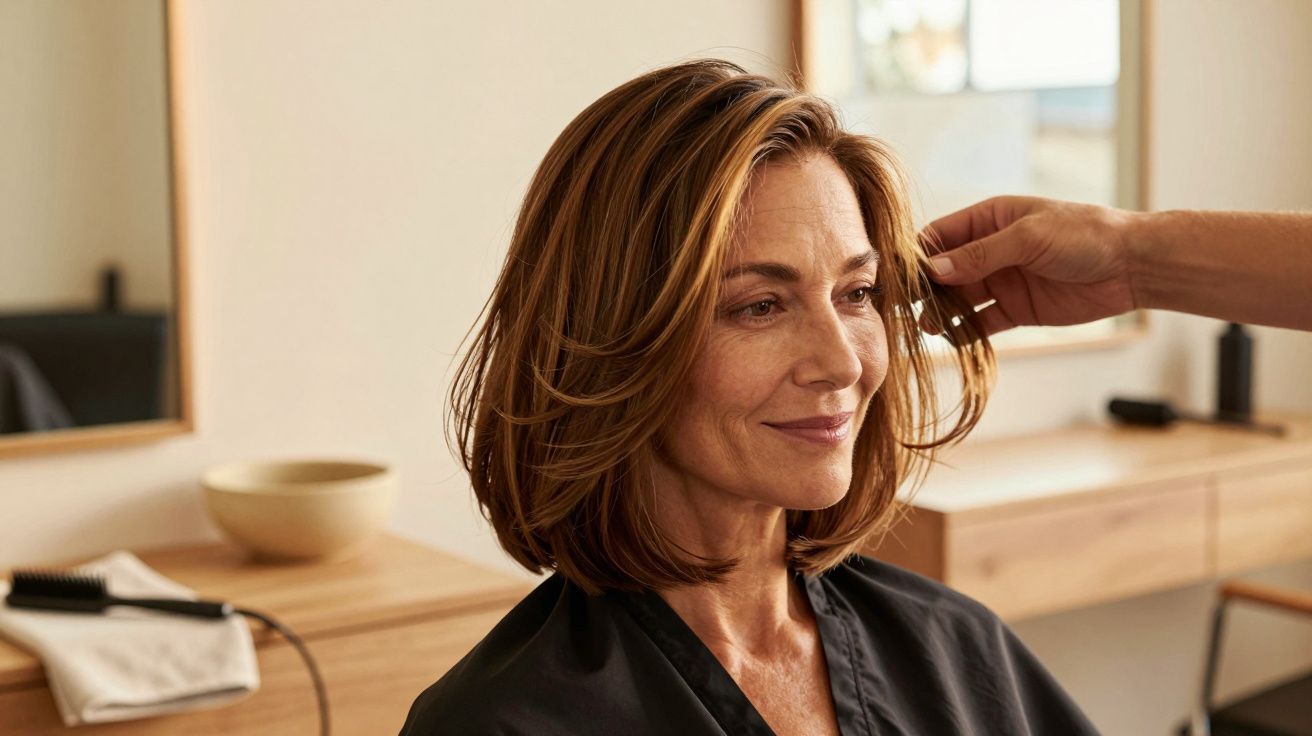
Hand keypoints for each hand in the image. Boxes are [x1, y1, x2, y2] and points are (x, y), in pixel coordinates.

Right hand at [919, 196, 1140, 334]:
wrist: (1132, 265)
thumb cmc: (1085, 235)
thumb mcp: (1029, 237)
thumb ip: (980, 255)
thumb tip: (934, 270)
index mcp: (990, 219)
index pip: (940, 237)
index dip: (917, 256)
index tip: (898, 277)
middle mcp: (990, 250)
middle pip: (944, 271)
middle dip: (924, 289)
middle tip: (902, 309)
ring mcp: (1001, 281)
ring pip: (959, 299)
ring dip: (941, 313)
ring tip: (927, 328)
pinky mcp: (1016, 310)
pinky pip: (981, 323)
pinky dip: (965, 333)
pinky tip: (952, 341)